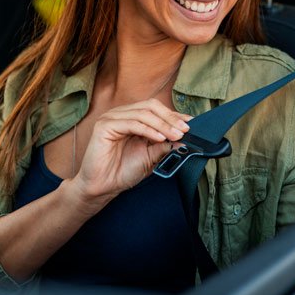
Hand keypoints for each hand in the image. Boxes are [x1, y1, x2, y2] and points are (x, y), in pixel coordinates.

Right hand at [68, 99, 190, 211]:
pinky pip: (131, 123)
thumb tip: (184, 138)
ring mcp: (112, 117)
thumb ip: (165, 145)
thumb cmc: (123, 171)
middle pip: (151, 106)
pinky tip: (159, 138)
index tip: (192, 124)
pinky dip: (148, 130)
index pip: (157, 109)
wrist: (102, 188)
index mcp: (132, 117)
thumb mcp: (151, 157)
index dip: (175, 115)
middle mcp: (122, 114)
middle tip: (185, 130)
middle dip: (170, 118)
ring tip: (176, 135)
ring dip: (163, 124)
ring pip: (143, 114)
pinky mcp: (104, 125)